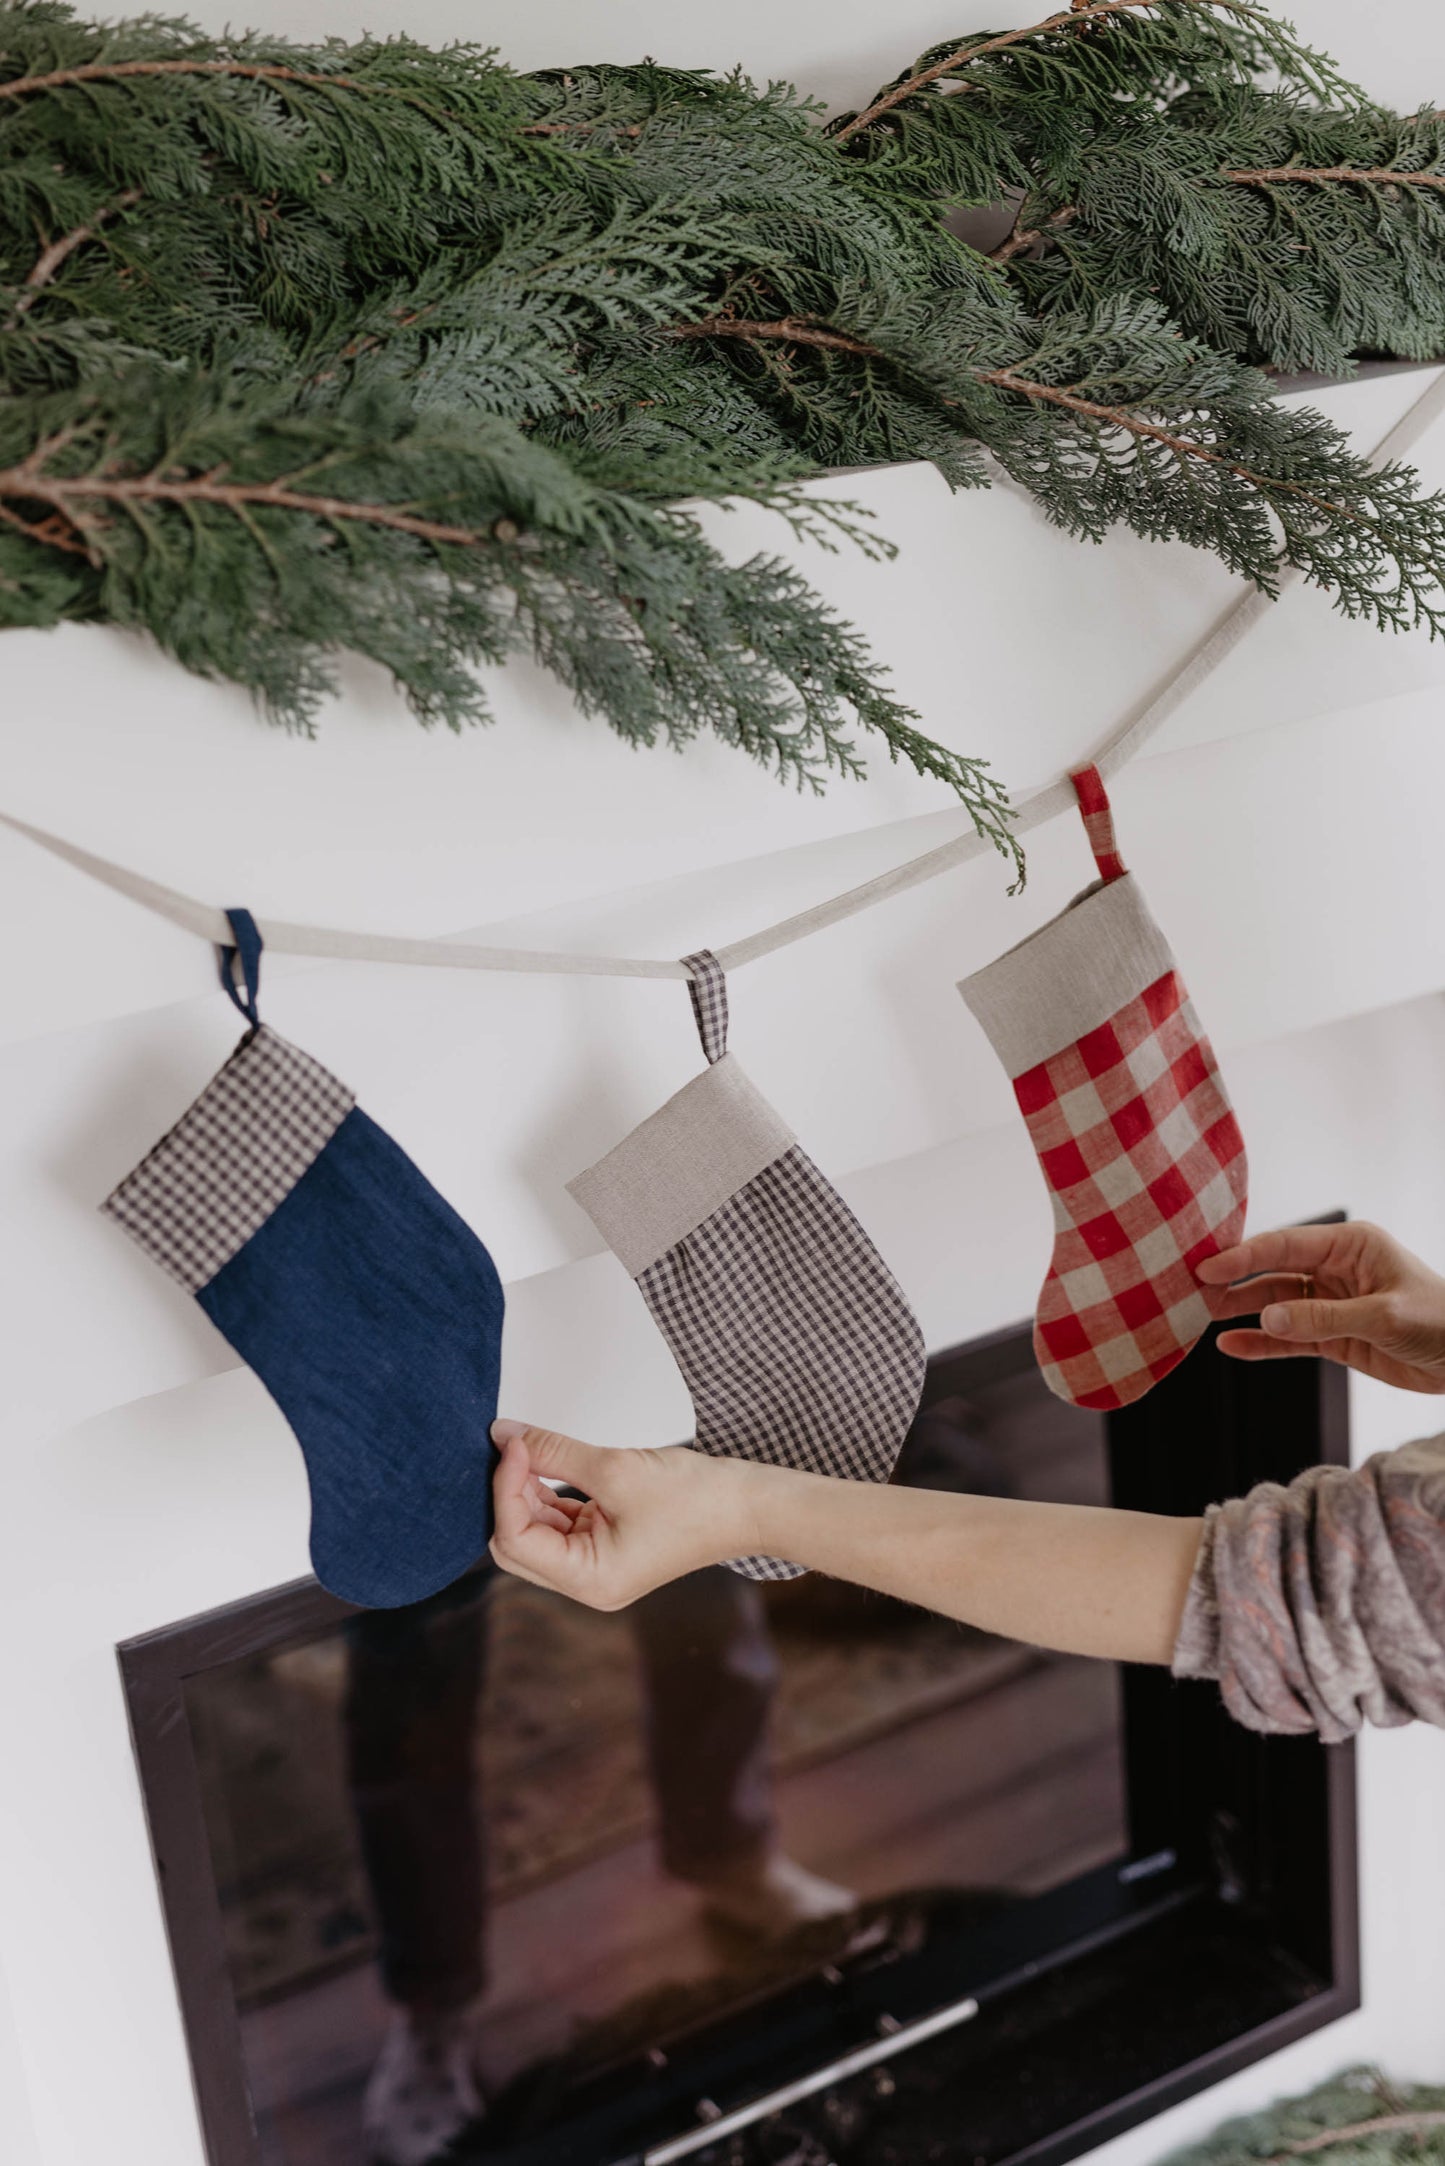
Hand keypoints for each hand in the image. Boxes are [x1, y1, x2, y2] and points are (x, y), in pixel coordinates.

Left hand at [488, 1420, 759, 1607]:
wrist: (746, 1505)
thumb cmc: (695, 1498)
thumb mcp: (615, 1469)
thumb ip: (553, 1451)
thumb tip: (506, 1435)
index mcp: (589, 1580)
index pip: (516, 1539)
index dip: (506, 1488)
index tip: (515, 1443)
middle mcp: (588, 1583)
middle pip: (517, 1542)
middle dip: (511, 1492)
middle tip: (520, 1445)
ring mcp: (596, 1566)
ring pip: (535, 1529)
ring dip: (528, 1488)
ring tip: (535, 1447)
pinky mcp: (606, 1546)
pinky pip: (560, 1522)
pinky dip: (548, 1491)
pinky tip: (550, 1461)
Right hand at [1197, 1220, 1444, 1391]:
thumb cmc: (1440, 1322)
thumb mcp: (1383, 1316)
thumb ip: (1323, 1317)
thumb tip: (1268, 1317)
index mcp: (1351, 1246)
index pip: (1286, 1246)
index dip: (1243, 1256)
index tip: (1206, 1267)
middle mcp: (1336, 1269)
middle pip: (1273, 1272)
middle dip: (1233, 1282)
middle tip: (1189, 1291)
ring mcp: (1332, 1303)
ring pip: (1275, 1305)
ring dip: (1240, 1311)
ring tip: (1198, 1316)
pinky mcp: (1334, 1337)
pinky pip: (1289, 1338)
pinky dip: (1261, 1343)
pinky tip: (1230, 1345)